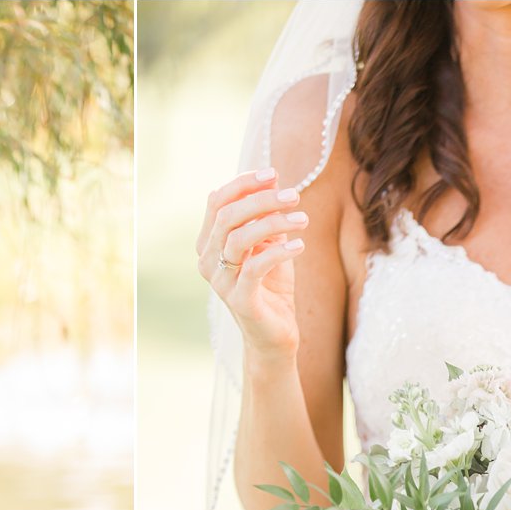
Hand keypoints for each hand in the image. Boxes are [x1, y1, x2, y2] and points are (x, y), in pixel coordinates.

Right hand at [196, 168, 307, 355]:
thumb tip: (274, 181)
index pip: (217, 202)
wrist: (274, 334)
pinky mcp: (240, 300)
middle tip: (294, 195)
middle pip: (226, 216)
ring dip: (274, 222)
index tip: (274, 175)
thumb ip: (265, 217)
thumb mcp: (268, 245)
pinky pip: (255, 267)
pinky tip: (300, 245)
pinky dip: (279, 251)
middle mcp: (208, 261)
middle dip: (261, 200)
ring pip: (239, 238)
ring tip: (302, 219)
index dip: (243, 184)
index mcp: (209, 244)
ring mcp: (221, 282)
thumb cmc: (271, 287)